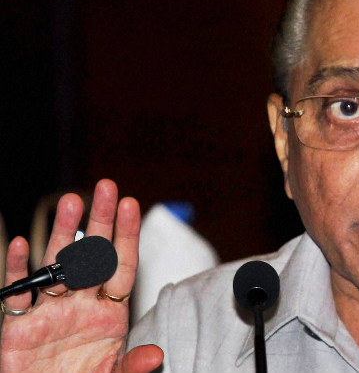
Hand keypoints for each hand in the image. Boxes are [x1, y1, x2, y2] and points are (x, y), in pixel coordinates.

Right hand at [0, 179, 162, 372]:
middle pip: (92, 255)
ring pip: (57, 264)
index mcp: (109, 311)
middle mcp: (81, 303)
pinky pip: (18, 294)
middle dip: (99, 222)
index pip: (121, 265)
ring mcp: (52, 311)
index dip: (126, 236)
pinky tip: (21, 245)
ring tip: (70, 203)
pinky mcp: (20, 325)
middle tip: (105, 187)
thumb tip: (156, 355)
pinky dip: (17, 270)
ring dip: (62, 234)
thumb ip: (133, 366)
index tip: (131, 205)